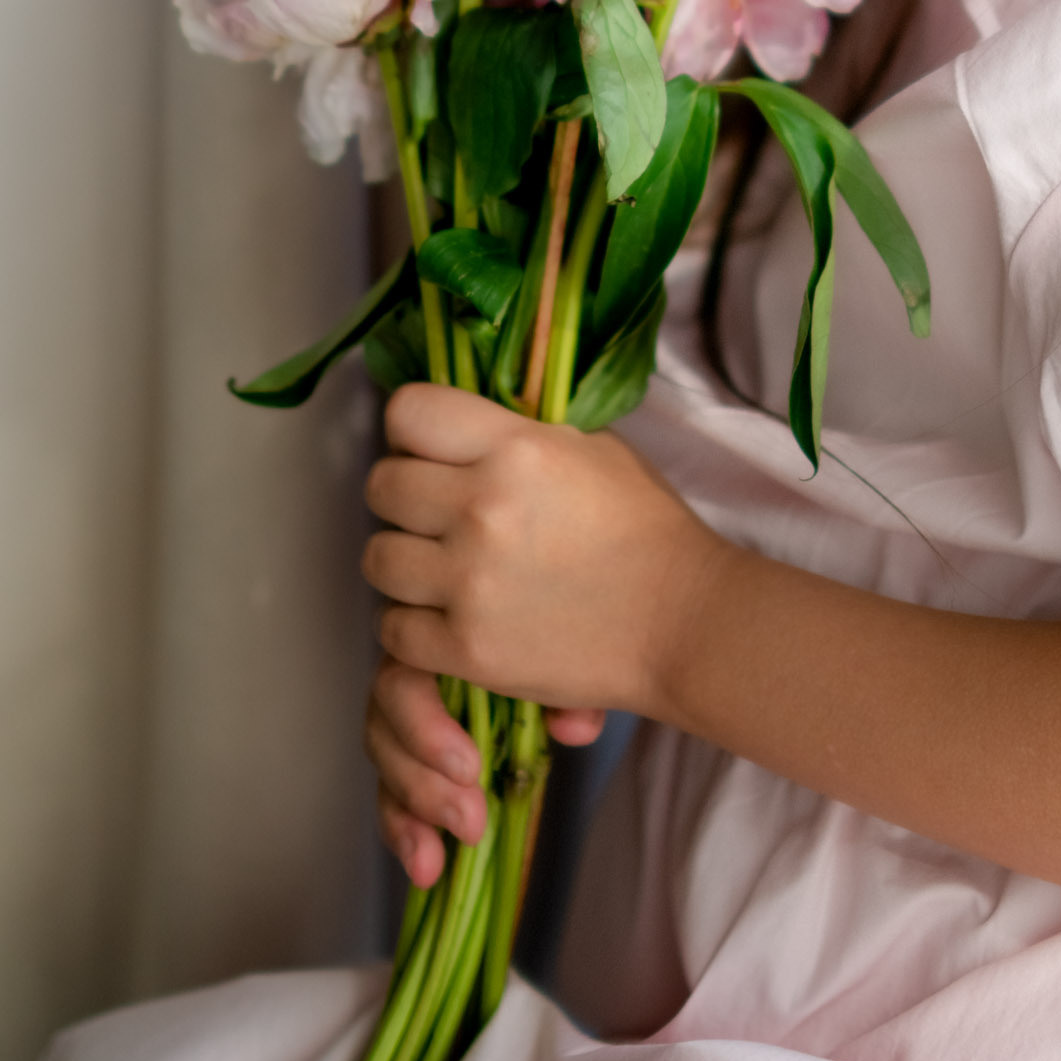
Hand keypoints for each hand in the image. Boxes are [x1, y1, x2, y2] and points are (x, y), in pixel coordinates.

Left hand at [362, 382, 727, 722]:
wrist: (684, 620)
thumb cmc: (647, 527)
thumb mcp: (592, 447)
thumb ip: (517, 433)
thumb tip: (459, 431)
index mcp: (515, 446)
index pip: (410, 412)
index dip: (413, 431)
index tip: (431, 450)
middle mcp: (481, 506)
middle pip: (382, 487)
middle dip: (405, 497)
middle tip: (437, 515)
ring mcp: (468, 581)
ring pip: (377, 559)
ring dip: (405, 561)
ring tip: (441, 569)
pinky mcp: (466, 648)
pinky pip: (393, 630)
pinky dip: (415, 624)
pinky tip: (451, 616)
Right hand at [363, 654, 610, 885]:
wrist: (585, 645)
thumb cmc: (568, 650)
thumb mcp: (576, 667)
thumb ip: (575, 693)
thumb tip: (574, 729)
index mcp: (449, 635)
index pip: (409, 670)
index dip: (428, 727)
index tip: (471, 770)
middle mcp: (418, 665)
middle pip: (388, 720)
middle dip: (424, 780)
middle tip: (471, 821)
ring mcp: (411, 714)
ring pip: (385, 758)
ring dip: (411, 811)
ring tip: (438, 860)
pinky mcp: (415, 759)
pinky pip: (394, 792)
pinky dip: (405, 831)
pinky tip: (426, 869)